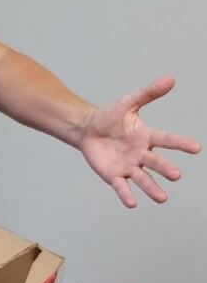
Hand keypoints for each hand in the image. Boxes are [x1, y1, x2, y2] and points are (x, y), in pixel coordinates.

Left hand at [80, 76, 199, 206]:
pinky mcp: (115, 176)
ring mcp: (129, 166)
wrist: (86, 130)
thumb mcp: (127, 103)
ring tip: (162, 198)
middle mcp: (141, 154)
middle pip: (156, 162)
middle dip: (165, 168)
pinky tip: (132, 204)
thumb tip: (170, 78)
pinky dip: (127, 195)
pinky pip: (122, 187)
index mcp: (147, 137)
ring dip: (152, 188)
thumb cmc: (109, 117)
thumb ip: (148, 94)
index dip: (180, 143)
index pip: (166, 140)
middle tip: (175, 175)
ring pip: (143, 179)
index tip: (196, 148)